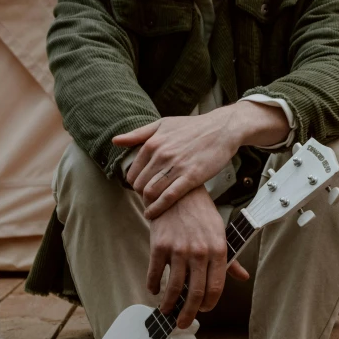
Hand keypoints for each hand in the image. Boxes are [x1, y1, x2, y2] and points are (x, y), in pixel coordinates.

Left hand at [112, 102, 289, 218]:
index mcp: (152, 143)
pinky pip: (168, 197)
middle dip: (141, 195)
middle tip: (147, 200)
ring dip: (148, 203)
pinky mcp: (191, 177)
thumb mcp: (163, 125)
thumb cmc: (192, 127)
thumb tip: (115, 141)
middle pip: (139, 184)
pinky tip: (153, 214)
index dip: (135, 184)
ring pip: (150, 192)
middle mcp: (161, 154)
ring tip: (150, 208)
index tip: (141, 189)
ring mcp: (176, 166)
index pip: (133, 173)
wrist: (222, 129)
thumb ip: (138, 134)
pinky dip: (157, 208)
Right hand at [149, 185, 248, 327]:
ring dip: (168, 304)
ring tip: (166, 310)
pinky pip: (155, 274)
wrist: (177, 191)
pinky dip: (153, 286)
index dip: (208, 304)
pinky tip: (154, 290)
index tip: (203, 311)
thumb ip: (230, 258)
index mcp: (218, 250)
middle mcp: (200, 252)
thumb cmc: (201, 214)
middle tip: (183, 323)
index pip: (216, 288)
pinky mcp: (159, 246)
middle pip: (195, 293)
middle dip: (188, 314)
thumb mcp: (220, 233)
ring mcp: (178, 249)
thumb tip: (242, 276)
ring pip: (174, 288)